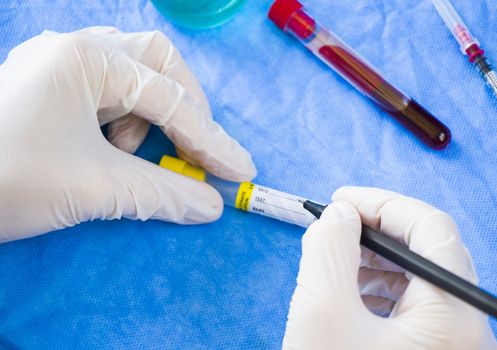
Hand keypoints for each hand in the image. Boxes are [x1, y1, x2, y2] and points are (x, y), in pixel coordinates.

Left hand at [0, 27, 255, 241]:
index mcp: (85, 60)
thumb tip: (210, 206)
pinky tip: (110, 148)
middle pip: (156, 62)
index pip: (169, 97)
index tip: (239, 169)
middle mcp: (74, 50)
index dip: (209, 138)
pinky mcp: (51, 87)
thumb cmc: (7, 180)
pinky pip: (108, 92)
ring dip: (149, 115)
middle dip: (185, 106)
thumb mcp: (94, 186)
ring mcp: (60, 66)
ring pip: (133, 74)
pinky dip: (124, 120)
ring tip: (130, 155)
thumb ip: (162, 193)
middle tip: (195, 146)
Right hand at [283, 187, 496, 349]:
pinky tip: (348, 297)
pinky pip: (413, 309)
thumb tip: (339, 214)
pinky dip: (378, 291)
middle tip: (334, 229)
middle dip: (376, 234)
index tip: (339, 200)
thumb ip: (328, 249)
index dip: (383, 203)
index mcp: (454, 317)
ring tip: (335, 265)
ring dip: (375, 262)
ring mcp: (452, 347)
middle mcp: (466, 331)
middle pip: (429, 253)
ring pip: (420, 281)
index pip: (433, 229)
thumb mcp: (320, 313)